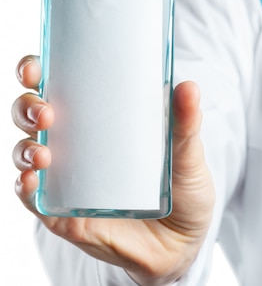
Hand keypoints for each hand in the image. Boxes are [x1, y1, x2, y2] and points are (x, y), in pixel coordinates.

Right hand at [12, 55, 214, 285]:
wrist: (184, 244)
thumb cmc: (184, 190)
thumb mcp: (188, 154)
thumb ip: (186, 123)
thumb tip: (189, 87)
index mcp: (102, 120)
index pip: (60, 86)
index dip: (38, 72)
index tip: (37, 66)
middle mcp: (78, 144)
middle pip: (32, 116)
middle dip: (27, 107)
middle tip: (46, 111)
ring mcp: (69, 179)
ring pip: (27, 154)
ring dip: (25, 149)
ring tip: (44, 154)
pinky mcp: (65, 214)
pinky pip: (34, 199)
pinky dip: (26, 189)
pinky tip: (32, 181)